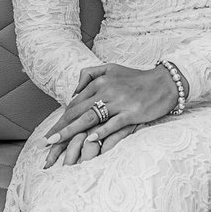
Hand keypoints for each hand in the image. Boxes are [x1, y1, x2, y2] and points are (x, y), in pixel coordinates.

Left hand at [42, 62, 178, 167]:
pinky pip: (113, 124)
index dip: (60, 120)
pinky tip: (88, 140)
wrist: (165, 82)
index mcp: (99, 82)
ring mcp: (119, 102)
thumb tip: (74, 90)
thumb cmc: (137, 78)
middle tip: (45, 143)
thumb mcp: (111, 68)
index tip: (50, 133)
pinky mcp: (132, 112)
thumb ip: (89, 74)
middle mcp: (106, 91)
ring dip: (70, 131)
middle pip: (77, 112)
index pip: (74, 104)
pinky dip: (100, 132)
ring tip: (56, 143)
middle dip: (60, 129)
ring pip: (90, 118)